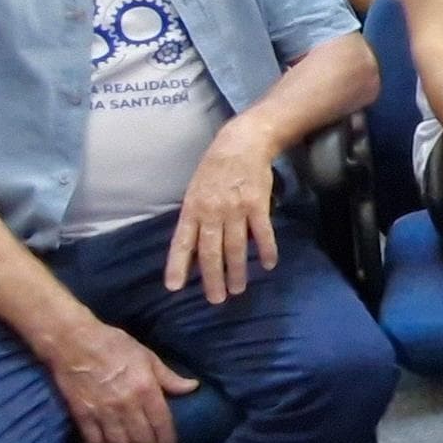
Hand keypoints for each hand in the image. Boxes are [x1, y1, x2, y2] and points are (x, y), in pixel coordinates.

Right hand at [44, 320, 198, 442]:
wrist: (73, 342)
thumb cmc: (114, 345)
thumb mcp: (146, 356)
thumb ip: (168, 377)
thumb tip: (192, 388)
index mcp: (145, 389)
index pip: (161, 424)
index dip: (167, 442)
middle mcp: (127, 405)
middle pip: (142, 439)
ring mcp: (104, 412)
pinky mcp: (83, 416)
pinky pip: (96, 441)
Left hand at [165, 122, 283, 301]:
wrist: (242, 143)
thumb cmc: (214, 168)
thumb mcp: (195, 190)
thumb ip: (195, 218)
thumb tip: (194, 249)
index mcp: (193, 208)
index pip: (182, 242)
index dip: (178, 265)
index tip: (173, 287)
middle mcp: (212, 211)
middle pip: (211, 252)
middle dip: (213, 279)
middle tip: (216, 299)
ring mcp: (236, 209)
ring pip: (236, 247)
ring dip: (238, 271)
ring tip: (238, 289)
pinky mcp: (258, 204)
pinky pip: (263, 233)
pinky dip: (267, 250)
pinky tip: (268, 264)